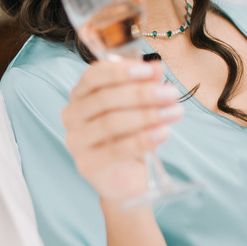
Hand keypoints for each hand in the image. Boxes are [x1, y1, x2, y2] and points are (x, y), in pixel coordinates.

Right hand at [61, 58, 182, 202]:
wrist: (126, 177)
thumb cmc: (128, 136)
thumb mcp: (140, 107)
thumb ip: (145, 86)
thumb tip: (157, 67)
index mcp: (80, 96)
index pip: (93, 76)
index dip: (121, 71)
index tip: (151, 70)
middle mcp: (72, 117)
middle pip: (104, 99)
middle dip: (141, 94)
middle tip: (170, 94)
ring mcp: (76, 142)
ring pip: (110, 123)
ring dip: (147, 115)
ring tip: (174, 112)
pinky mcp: (88, 165)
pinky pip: (116, 150)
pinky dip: (143, 140)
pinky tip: (163, 132)